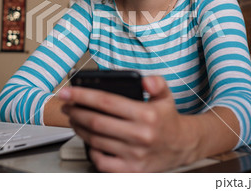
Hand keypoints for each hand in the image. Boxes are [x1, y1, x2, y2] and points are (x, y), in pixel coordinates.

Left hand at [58, 76, 196, 171]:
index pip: (106, 102)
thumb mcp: (166, 96)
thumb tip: (145, 79)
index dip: (83, 95)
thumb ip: (157, 83)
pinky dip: (91, 150)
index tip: (68, 92)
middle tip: (67, 105)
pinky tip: (89, 140)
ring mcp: (135, 155)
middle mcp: (140, 135)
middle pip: (96, 122)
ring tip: (74, 118)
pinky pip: (102, 162)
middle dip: (76, 111)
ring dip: (80, 128)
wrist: (183, 146)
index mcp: (147, 115)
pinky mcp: (132, 170)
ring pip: (96, 140)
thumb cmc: (168, 120)